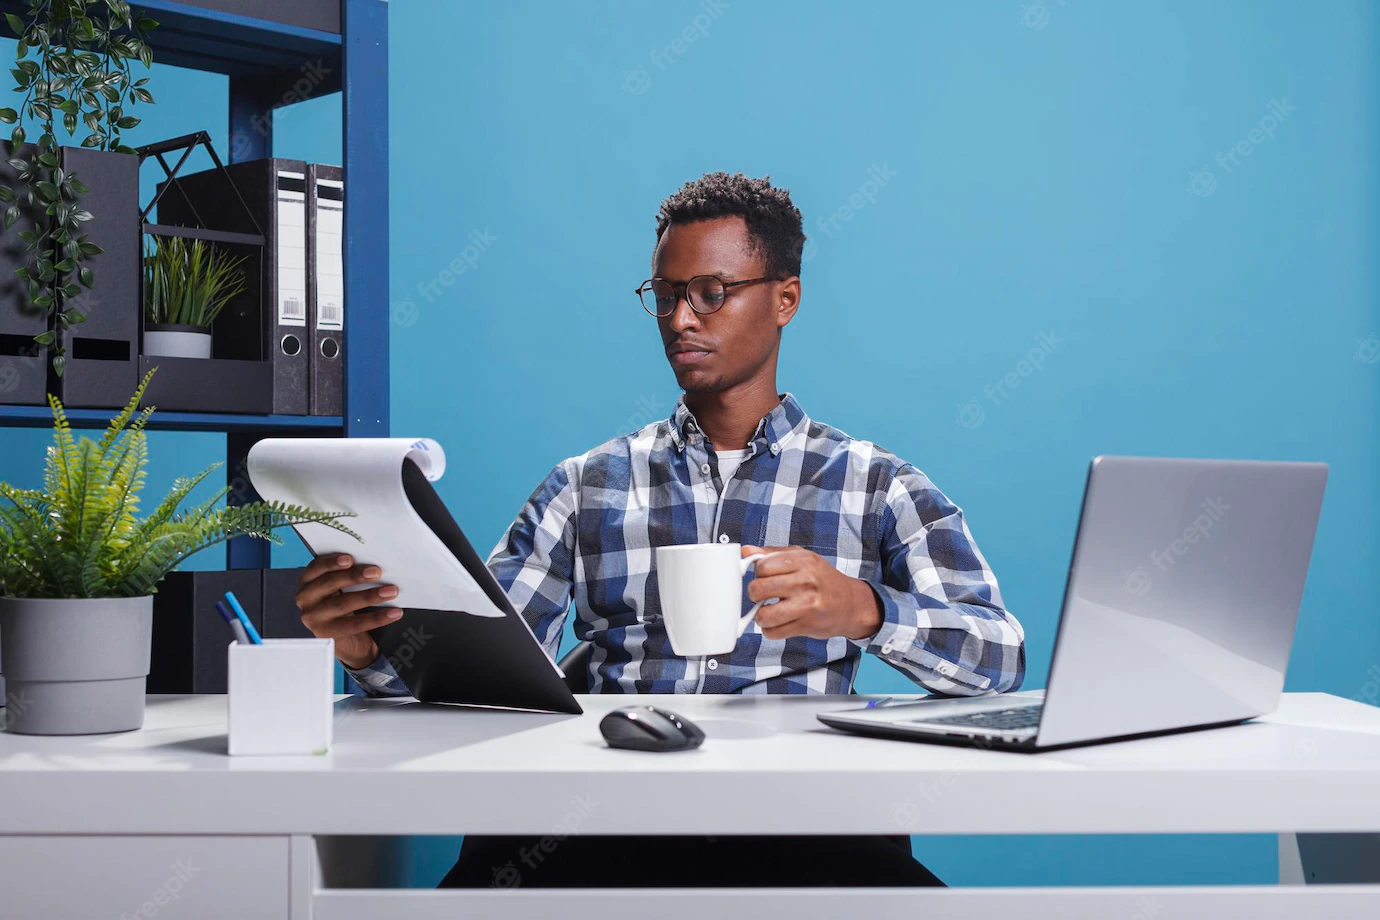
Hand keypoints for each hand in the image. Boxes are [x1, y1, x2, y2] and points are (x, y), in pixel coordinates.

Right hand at [295, 553, 402, 669]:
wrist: (349, 640)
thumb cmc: (346, 604)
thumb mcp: (343, 587)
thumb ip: (349, 574)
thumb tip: (373, 564)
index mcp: (308, 581)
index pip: (316, 567)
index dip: (332, 562)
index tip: (351, 558)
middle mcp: (306, 598)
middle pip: (329, 584)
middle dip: (354, 576)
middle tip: (377, 572)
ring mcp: (313, 618)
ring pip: (342, 604)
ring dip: (370, 596)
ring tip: (391, 591)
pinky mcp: (326, 634)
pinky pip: (355, 625)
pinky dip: (377, 618)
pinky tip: (393, 613)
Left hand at [742, 544, 882, 640]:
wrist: (852, 604)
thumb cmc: (823, 580)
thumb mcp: (803, 558)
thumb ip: (773, 554)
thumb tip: (745, 551)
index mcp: (803, 561)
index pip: (762, 566)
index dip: (757, 573)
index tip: (763, 578)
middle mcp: (805, 581)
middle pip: (758, 589)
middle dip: (755, 594)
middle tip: (763, 596)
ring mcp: (806, 605)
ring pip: (764, 615)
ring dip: (761, 617)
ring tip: (769, 612)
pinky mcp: (806, 625)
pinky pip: (773, 632)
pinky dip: (770, 630)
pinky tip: (779, 623)